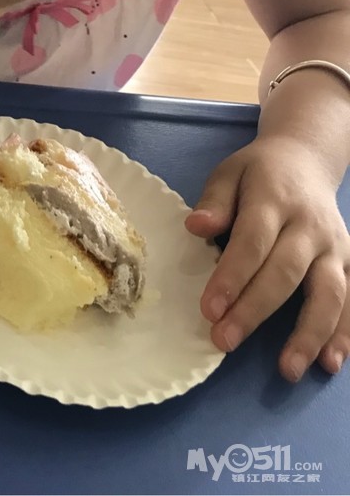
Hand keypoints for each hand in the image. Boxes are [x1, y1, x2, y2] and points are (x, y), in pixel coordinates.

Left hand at [185, 138, 349, 381]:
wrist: (306, 160)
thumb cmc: (258, 173)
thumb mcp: (229, 172)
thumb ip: (215, 201)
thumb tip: (196, 226)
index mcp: (274, 198)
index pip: (253, 241)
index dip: (232, 276)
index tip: (209, 309)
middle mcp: (309, 225)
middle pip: (285, 272)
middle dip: (255, 310)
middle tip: (225, 341)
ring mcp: (335, 246)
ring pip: (329, 293)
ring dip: (309, 334)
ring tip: (287, 369)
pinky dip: (345, 334)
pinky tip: (328, 363)